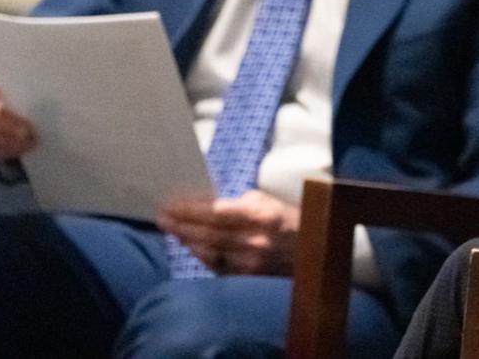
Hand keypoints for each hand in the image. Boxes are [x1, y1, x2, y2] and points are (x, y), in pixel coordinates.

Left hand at [158, 189, 299, 275]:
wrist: (315, 252)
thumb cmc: (290, 221)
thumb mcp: (272, 202)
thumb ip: (243, 202)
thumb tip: (212, 203)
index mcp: (262, 215)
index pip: (217, 211)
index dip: (191, 208)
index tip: (173, 203)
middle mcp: (255, 239)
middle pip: (208, 232)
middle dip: (182, 224)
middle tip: (163, 217)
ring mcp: (251, 261)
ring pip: (209, 250)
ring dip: (187, 240)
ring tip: (171, 230)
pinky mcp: (248, 276)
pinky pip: (217, 265)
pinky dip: (201, 255)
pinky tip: (190, 247)